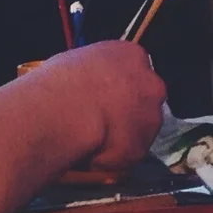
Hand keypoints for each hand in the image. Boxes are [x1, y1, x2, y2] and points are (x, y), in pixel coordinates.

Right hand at [0, 38, 171, 212]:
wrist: (67, 112)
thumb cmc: (61, 81)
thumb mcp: (74, 63)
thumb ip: (90, 73)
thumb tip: (83, 86)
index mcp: (131, 55)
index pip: (134, 69)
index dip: (119, 86)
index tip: (103, 98)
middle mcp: (151, 83)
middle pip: (145, 99)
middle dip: (128, 111)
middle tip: (100, 123)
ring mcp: (151, 116)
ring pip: (140, 129)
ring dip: (122, 136)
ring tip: (92, 143)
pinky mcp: (144, 146)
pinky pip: (129, 153)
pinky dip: (114, 157)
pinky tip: (92, 156)